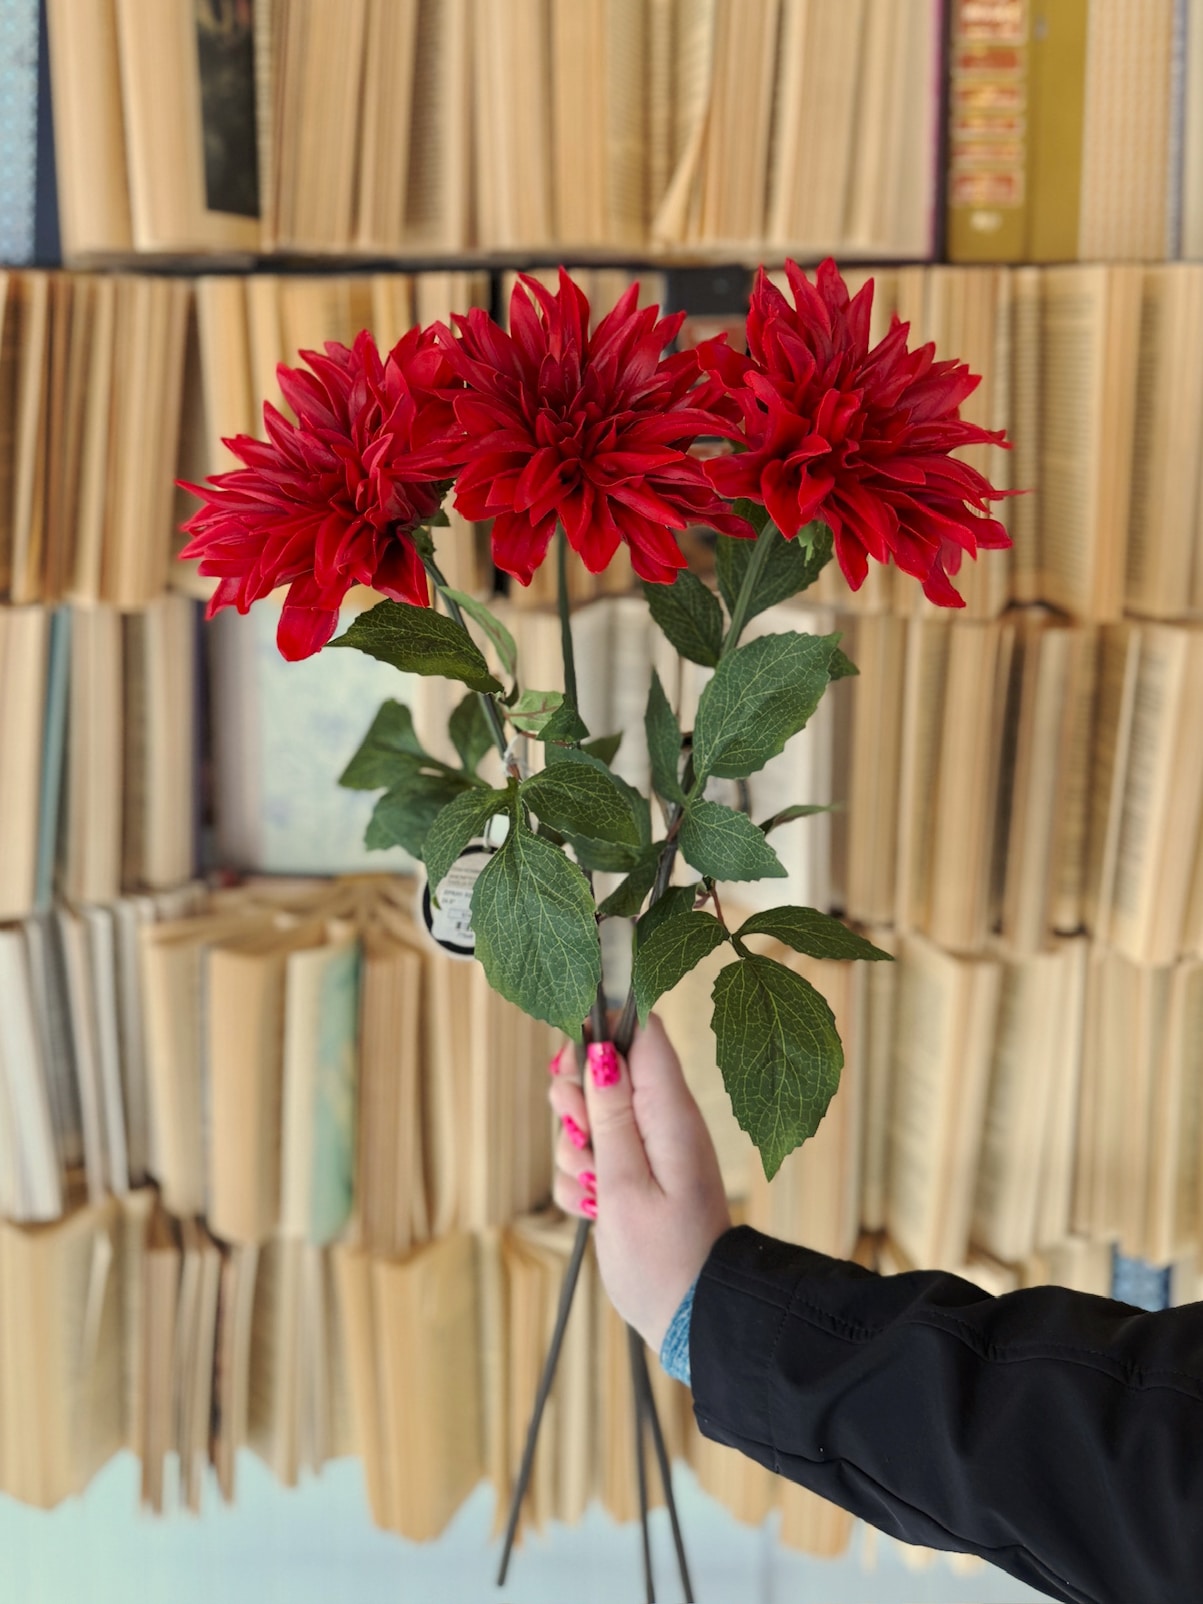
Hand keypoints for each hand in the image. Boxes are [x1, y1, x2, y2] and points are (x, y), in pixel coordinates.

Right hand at [548, 1014, 730, 1353]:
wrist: (689, 1317)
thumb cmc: (664, 1257)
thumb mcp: (626, 1184)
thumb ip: (610, 1114)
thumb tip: (599, 1048)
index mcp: (668, 1111)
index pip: (642, 1031)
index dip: (601, 1032)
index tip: (575, 1071)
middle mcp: (659, 1120)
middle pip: (601, 1070)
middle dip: (575, 1104)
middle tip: (584, 1144)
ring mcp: (644, 1148)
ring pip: (586, 1118)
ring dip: (575, 1151)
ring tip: (596, 1193)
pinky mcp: (629, 1174)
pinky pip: (587, 1157)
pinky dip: (581, 1182)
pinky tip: (594, 1210)